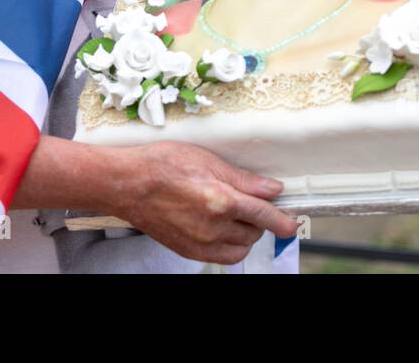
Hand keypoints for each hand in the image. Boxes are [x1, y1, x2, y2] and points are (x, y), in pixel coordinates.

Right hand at [106, 140, 299, 265]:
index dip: (283, 220)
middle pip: (255, 231)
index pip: (264, 215)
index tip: (292, 222)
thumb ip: (243, 179)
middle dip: (259, 218)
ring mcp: (200, 242)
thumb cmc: (161, 165)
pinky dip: (230, 246)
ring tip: (233, 214)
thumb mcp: (206, 160)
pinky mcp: (189, 251)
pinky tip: (222, 229)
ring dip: (246, 234)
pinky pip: (223, 256)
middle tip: (248, 200)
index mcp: (220, 200)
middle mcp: (213, 226)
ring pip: (241, 247)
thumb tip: (272, 189)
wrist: (127, 184)